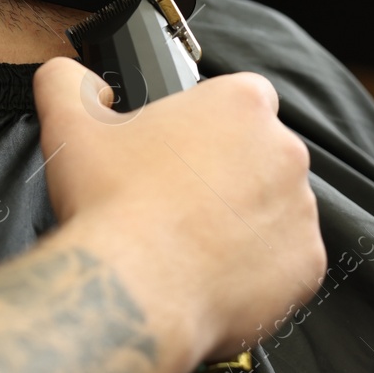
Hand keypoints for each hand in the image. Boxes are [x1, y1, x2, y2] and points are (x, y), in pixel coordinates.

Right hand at [32, 59, 324, 367]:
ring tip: (190, 240)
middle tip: (176, 197)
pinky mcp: (307, 264)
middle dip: (224, 172)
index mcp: (239, 104)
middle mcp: (284, 151)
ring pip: (273, 207)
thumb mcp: (69, 125)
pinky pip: (285, 261)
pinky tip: (211, 271)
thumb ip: (66, 81)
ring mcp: (300, 210)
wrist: (135, 293)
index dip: (205, 122)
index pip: (238, 97)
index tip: (178, 147)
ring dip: (242, 218)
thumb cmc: (111, 206)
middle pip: (258, 153)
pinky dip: (257, 267)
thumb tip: (77, 79)